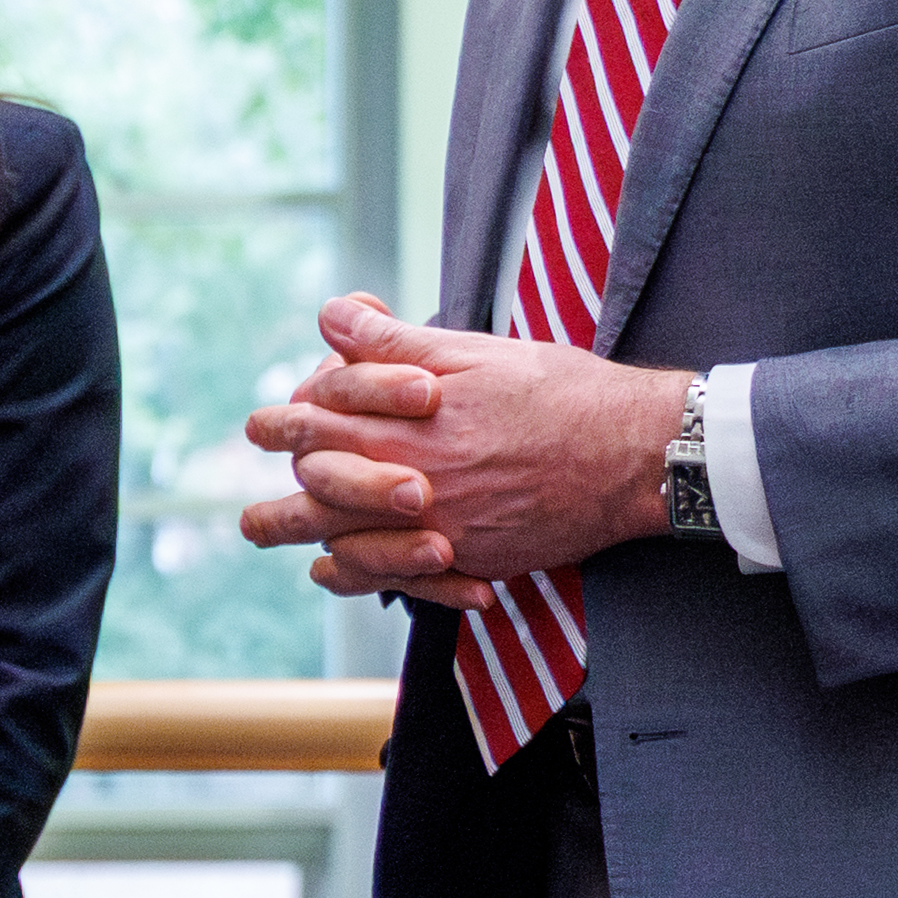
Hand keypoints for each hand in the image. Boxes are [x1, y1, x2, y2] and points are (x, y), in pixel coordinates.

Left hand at [236, 296, 683, 598]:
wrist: (636, 455)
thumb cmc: (561, 392)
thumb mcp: (474, 353)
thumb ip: (394, 341)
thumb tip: (332, 315)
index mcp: (404, 426)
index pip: (314, 423)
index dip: (283, 419)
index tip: (264, 422)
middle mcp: (410, 483)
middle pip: (314, 491)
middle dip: (278, 483)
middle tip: (262, 489)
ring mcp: (436, 529)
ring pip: (342, 544)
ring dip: (301, 535)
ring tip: (266, 528)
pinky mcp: (468, 561)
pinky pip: (392, 582)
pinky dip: (356, 576)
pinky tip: (336, 568)